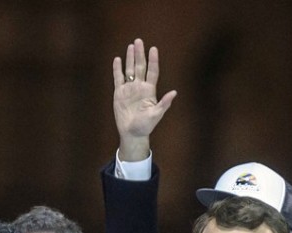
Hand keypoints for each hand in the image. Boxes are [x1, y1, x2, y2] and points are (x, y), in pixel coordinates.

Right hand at [111, 38, 176, 160]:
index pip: (152, 72)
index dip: (153, 60)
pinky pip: (118, 78)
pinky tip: (118, 59)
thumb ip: (164, 103)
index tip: (153, 49)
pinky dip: (117, 69)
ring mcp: (129, 89)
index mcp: (149, 91)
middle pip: (140, 67)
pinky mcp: (119, 93)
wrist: (132, 133)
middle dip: (140, 54)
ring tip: (131, 46)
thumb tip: (174, 93)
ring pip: (130, 69)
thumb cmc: (146, 126)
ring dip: (130, 58)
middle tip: (139, 40)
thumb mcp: (156, 114)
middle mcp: (140, 87)